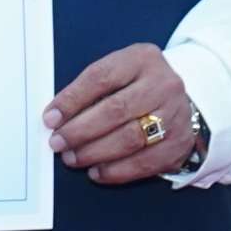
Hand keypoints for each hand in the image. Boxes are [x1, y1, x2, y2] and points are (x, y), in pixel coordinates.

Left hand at [46, 43, 202, 186]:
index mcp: (142, 59)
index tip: (50, 118)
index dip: (72, 100)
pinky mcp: (180, 143)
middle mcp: (163, 84)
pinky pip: (144, 163)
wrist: (179, 101)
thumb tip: (56, 119)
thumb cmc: (136, 87)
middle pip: (115, 110)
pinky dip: (116, 171)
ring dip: (94, 152)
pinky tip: (96, 171)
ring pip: (129, 139)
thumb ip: (90, 90)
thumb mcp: (118, 73)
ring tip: (72, 158)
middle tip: (58, 143)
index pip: (101, 78)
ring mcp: (176, 115)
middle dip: (80, 131)